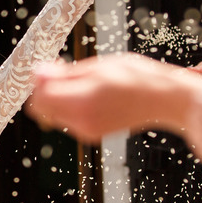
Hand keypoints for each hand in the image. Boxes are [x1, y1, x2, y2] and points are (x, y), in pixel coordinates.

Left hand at [26, 54, 201, 157]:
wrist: (163, 99)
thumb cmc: (136, 78)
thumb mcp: (96, 67)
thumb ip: (63, 74)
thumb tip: (37, 73)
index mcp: (81, 103)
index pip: (39, 98)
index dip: (39, 82)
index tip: (50, 68)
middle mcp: (80, 122)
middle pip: (42, 109)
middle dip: (46, 91)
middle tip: (62, 73)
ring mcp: (85, 131)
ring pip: (53, 114)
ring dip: (58, 98)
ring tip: (82, 83)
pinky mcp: (91, 135)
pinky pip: (67, 120)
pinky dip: (70, 107)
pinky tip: (89, 95)